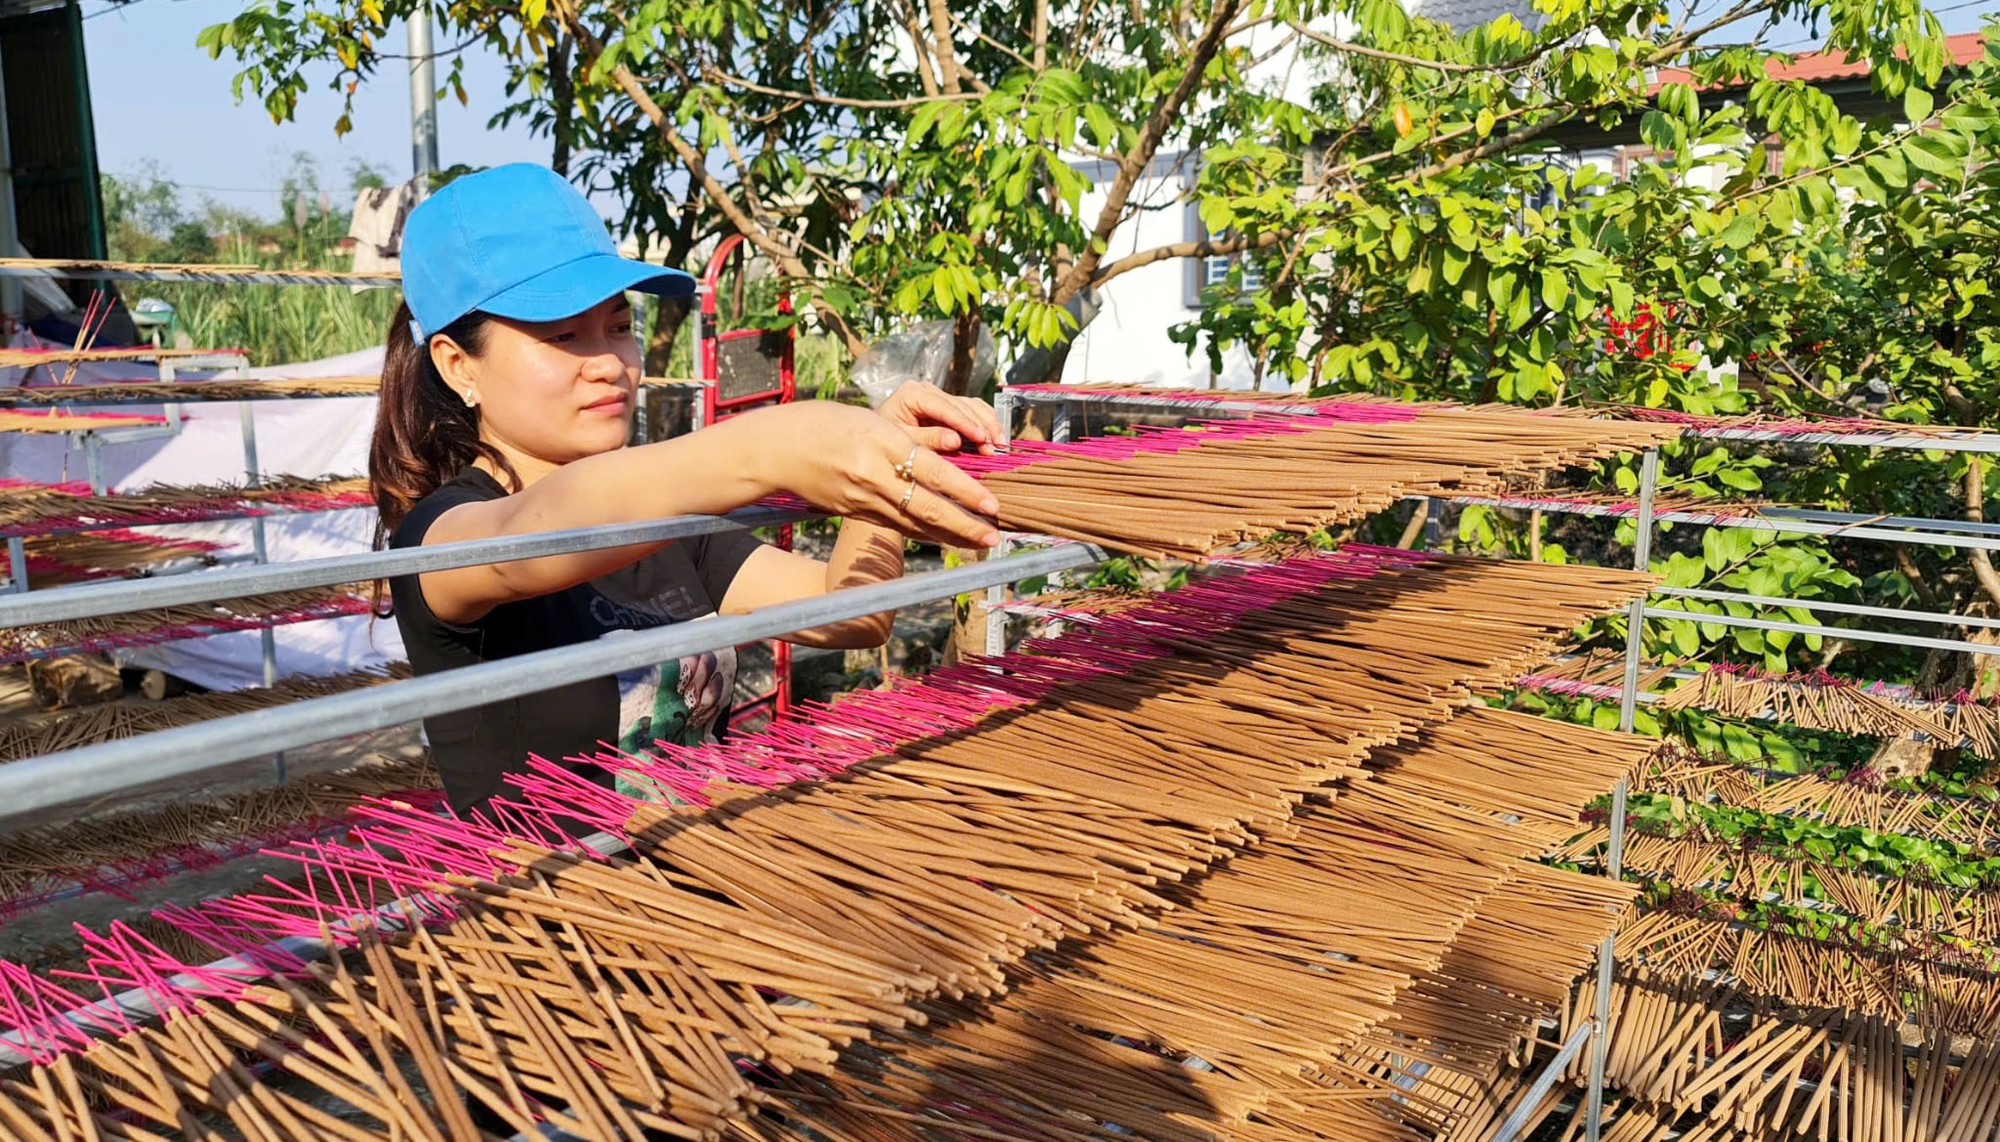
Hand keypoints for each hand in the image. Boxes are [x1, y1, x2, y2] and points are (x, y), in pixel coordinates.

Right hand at [753, 401, 1000, 548]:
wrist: (778, 449)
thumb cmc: (828, 424)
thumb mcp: (873, 421)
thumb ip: (913, 438)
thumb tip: (956, 446)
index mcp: (882, 443)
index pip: (934, 472)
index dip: (966, 491)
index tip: (992, 504)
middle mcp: (874, 475)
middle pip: (928, 507)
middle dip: (965, 525)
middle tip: (994, 536)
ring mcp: (863, 499)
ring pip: (915, 523)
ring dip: (950, 535)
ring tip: (978, 542)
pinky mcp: (855, 512)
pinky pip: (898, 525)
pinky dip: (925, 533)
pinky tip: (945, 538)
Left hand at [876, 381, 1003, 455]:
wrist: (874, 438)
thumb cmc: (881, 440)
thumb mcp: (901, 441)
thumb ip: (927, 439)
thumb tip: (955, 440)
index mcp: (913, 393)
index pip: (945, 407)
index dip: (966, 423)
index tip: (982, 439)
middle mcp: (928, 390)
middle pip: (963, 404)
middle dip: (982, 426)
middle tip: (995, 448)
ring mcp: (939, 396)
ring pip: (972, 405)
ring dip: (989, 424)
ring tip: (1000, 445)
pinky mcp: (948, 405)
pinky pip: (973, 409)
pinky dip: (986, 422)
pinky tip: (996, 437)